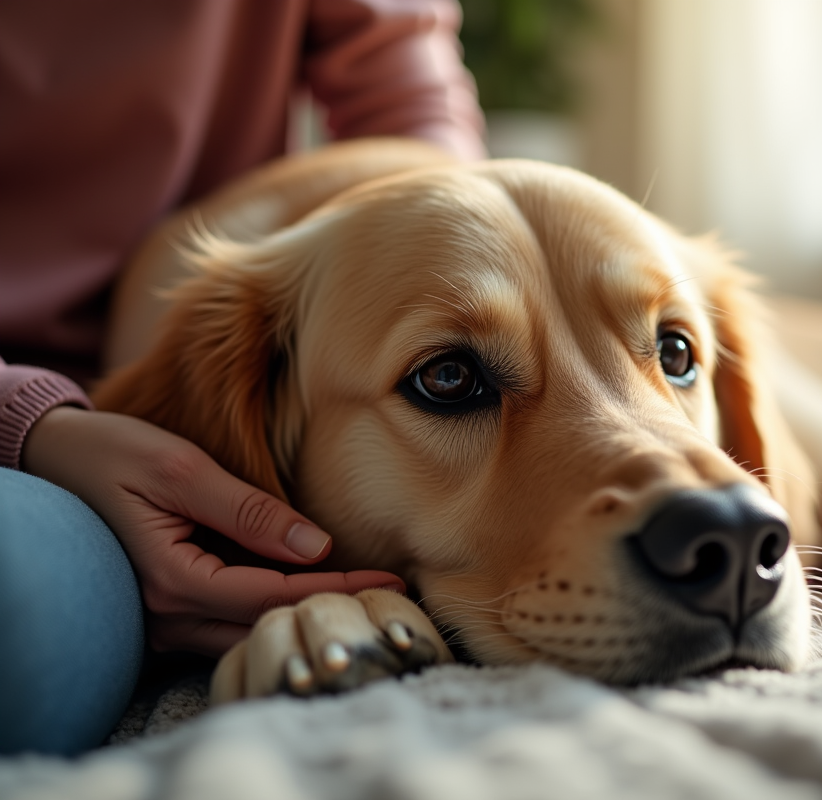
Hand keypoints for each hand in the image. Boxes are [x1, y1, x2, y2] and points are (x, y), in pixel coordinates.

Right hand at [22, 407, 403, 656]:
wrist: (51, 460)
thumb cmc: (112, 455)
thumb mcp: (181, 470)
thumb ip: (248, 510)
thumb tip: (316, 545)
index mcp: (171, 579)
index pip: (271, 596)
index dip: (335, 588)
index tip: (389, 579)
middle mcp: (165, 615)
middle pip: (264, 626)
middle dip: (327, 612)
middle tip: (391, 596)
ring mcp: (161, 621)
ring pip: (246, 635)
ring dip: (301, 616)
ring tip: (362, 595)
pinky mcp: (164, 611)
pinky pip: (225, 626)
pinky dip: (270, 611)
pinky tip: (310, 591)